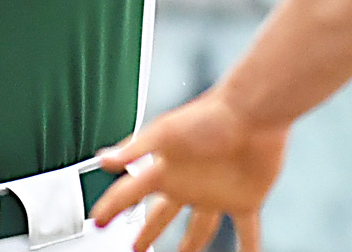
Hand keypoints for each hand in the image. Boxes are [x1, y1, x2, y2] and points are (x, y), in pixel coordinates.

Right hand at [91, 91, 287, 251]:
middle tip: (137, 247)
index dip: (112, 206)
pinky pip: (246, 231)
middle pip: (163, 215)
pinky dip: (248, 247)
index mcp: (166, 169)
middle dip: (149, 231)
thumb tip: (104, 159)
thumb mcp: (164, 132)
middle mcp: (189, 184)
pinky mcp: (244, 199)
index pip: (131, 193)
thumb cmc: (209, 115)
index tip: (98, 220)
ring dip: (191, 244)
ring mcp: (215, 193)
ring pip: (201, 228)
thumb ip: (134, 149)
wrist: (252, 112)